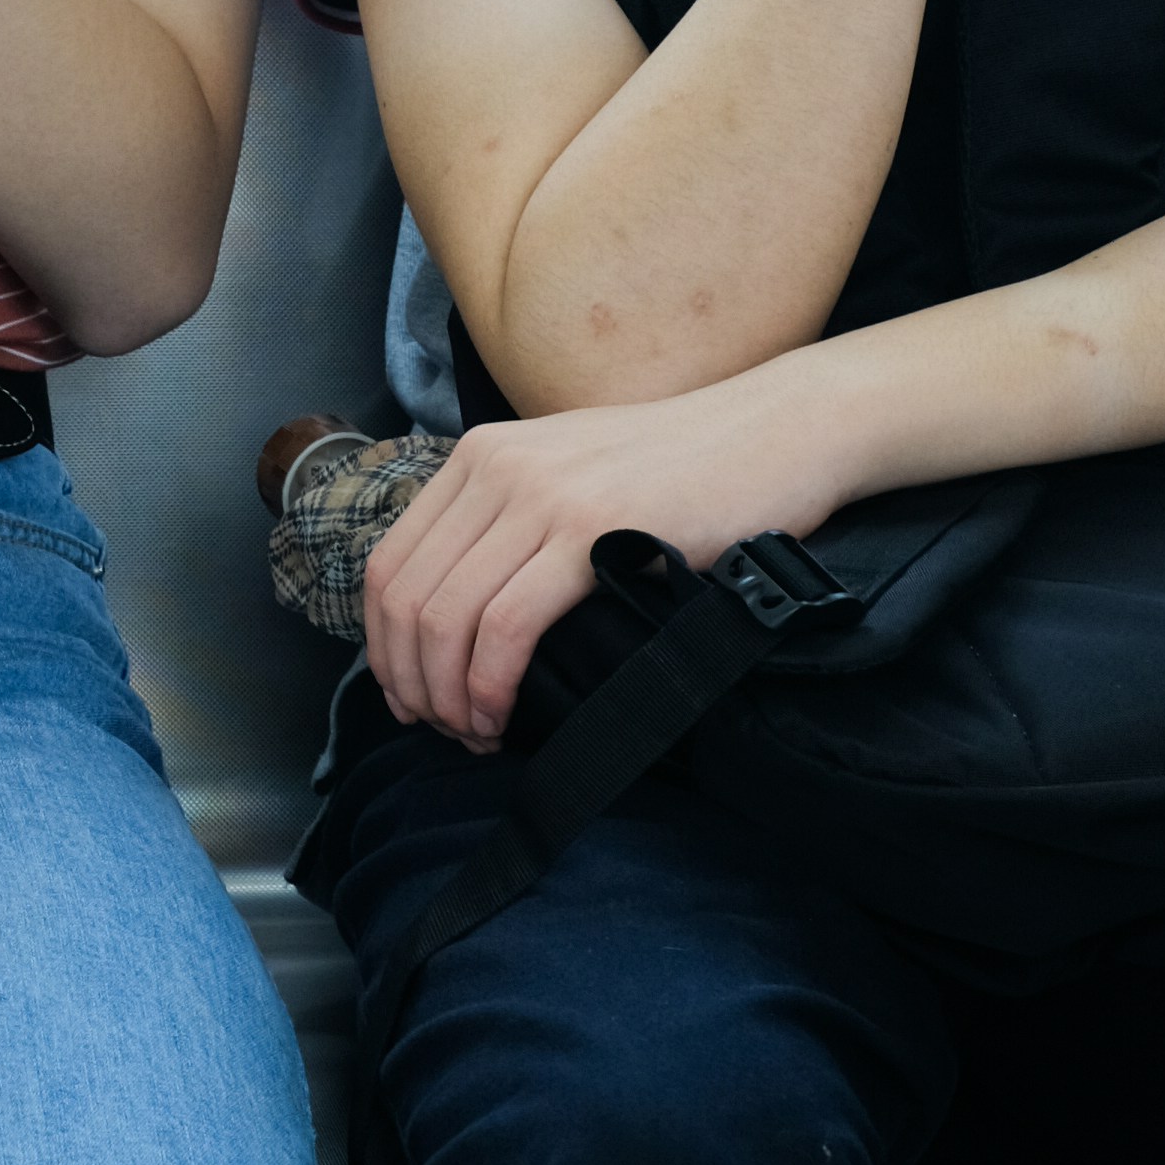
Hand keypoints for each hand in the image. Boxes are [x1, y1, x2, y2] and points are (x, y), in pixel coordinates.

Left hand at [364, 359, 867, 751]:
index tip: (413, 702)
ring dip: (448, 695)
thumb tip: (462, 622)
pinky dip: (488, 684)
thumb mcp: (575, 477)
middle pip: (405, 599)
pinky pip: (504, 625)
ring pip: (445, 617)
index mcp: (480, 457)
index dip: (386, 651)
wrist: (777, 431)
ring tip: (477, 734)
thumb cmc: (688, 472)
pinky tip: (502, 714)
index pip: (390, 566)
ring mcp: (540, 494)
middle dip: (411, 684)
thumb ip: (514, 527)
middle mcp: (495, 467)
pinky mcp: (589, 529)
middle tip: (446, 732)